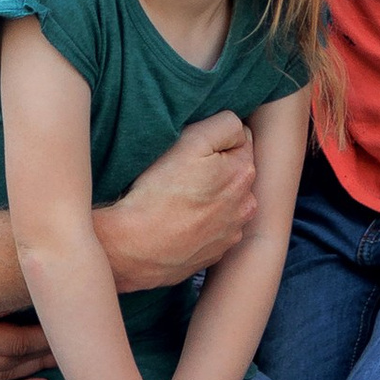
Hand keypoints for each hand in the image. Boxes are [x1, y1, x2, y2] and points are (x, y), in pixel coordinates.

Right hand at [96, 111, 256, 290]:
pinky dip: (202, 222)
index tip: (192, 148)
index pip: (241, 138)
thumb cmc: (159, 191)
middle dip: (216, 167)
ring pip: (225, 201)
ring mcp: (230, 233)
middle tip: (182, 172)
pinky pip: (213, 228)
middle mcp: (245, 205)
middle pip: (234, 171)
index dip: (215, 137)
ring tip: (179, 199)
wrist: (134, 248)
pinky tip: (179, 220)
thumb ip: (225, 126)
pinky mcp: (214, 253)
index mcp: (244, 173)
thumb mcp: (192, 141)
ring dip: (212, 196)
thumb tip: (238, 129)